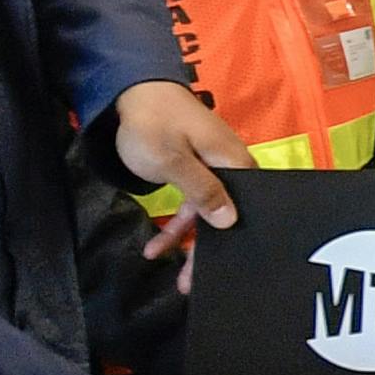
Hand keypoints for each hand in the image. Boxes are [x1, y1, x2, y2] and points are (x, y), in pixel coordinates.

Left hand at [108, 80, 248, 259]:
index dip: (229, 241)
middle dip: (207, 251)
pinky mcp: (196, 167)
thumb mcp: (172, 162)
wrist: (133, 91)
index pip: (241, 210)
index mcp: (233, 164)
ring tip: (169, 268)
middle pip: (226, 215)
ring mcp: (213, 167)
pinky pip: (193, 202)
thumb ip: (201, 191)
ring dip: (186, 239)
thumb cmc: (153, 124)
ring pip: (207, 211)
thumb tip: (230, 221)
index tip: (215, 272)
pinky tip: (158, 242)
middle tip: (189, 283)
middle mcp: (230, 167)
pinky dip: (177, 222)